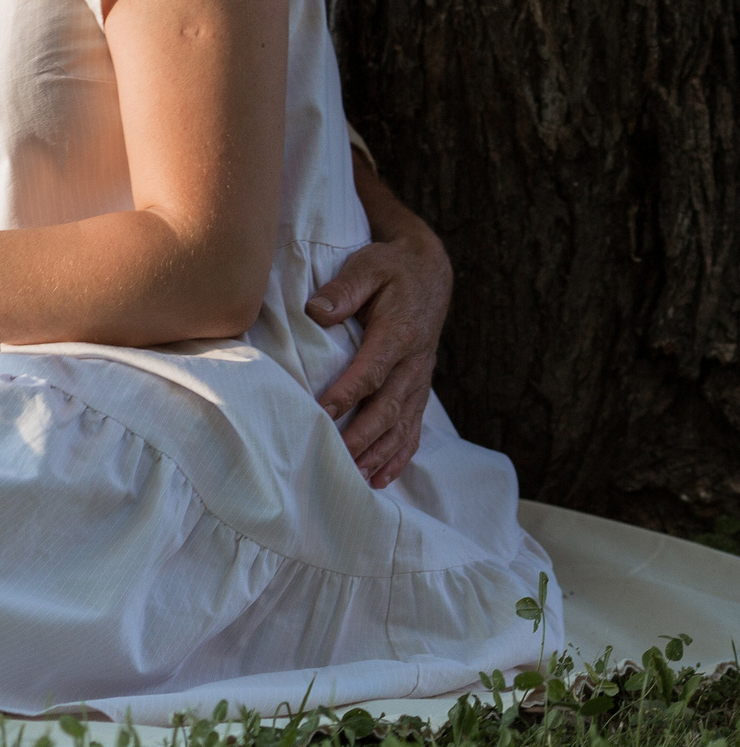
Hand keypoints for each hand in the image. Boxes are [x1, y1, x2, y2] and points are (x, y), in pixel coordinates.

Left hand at [308, 223, 450, 488]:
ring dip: (380, 454)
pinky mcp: (418, 386)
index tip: (323, 412)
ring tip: (357, 480)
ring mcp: (419, 378)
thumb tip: (317, 311)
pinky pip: (412, 426)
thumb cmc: (391, 267)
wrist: (429, 271)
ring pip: (401, 423)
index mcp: (400, 333)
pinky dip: (398, 454)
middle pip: (388, 406)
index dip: (348, 393)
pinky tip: (381, 477)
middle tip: (337, 459)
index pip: (372, 370)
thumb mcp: (368, 266)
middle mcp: (414, 362)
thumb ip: (344, 288)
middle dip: (363, 436)